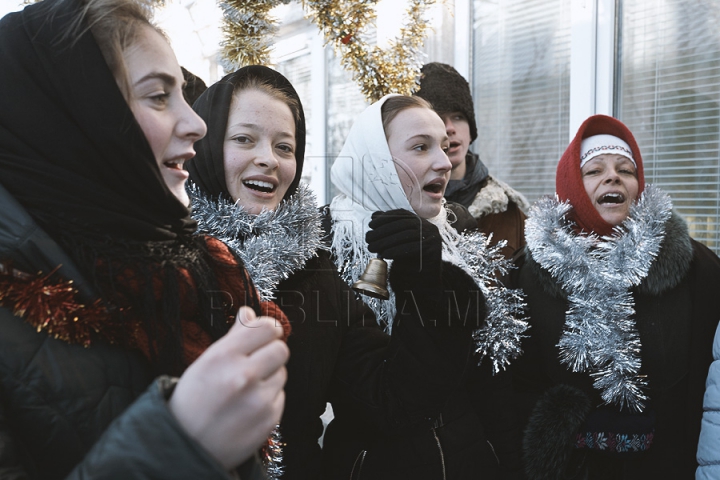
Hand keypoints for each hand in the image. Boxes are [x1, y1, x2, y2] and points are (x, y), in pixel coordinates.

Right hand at [169, 306, 288, 470]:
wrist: (185, 446)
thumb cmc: (193, 400)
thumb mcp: (206, 362)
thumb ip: (233, 337)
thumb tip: (249, 312)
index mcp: (224, 356)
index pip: (266, 328)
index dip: (269, 329)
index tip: (266, 334)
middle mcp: (243, 376)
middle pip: (281, 349)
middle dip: (271, 352)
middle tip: (257, 361)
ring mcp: (258, 399)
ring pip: (282, 373)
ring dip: (269, 377)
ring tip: (246, 389)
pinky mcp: (270, 419)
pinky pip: (280, 396)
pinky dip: (268, 398)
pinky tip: (248, 406)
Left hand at [366, 209, 441, 274]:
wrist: (425, 279)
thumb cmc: (410, 260)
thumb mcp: (398, 242)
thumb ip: (388, 229)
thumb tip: (375, 216)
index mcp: (420, 222)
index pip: (402, 214)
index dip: (385, 218)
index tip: (371, 225)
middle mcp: (428, 227)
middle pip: (403, 224)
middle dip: (383, 231)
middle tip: (369, 238)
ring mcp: (432, 238)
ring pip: (407, 235)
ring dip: (386, 241)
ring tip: (373, 247)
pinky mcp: (433, 250)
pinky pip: (412, 248)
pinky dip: (396, 250)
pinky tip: (384, 255)